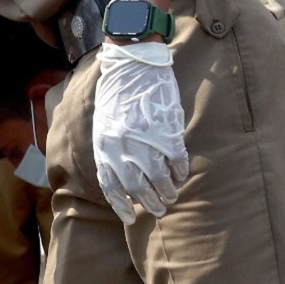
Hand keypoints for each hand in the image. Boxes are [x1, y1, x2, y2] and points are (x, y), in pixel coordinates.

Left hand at [92, 40, 189, 224]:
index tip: (130, 218)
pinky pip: (176, 160)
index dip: (121, 205)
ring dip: (167, 192)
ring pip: (160, 179)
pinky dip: (180, 172)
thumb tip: (118, 174)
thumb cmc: (117, 94)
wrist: (133, 65)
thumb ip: (109, 148)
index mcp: (104, 145)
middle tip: (158, 208)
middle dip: (149, 202)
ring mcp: (146, 141)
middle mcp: (123, 147)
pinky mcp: (167, 132)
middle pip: (138, 187)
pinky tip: (181, 175)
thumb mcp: (103, 123)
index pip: (111, 186)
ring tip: (171, 196)